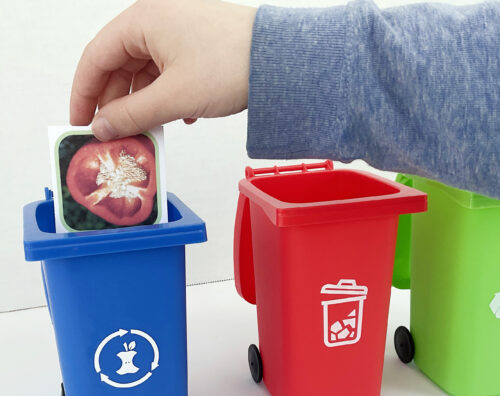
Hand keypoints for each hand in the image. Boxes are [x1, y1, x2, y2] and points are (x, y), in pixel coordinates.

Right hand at [70, 0, 255, 139]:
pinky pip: (171, 71)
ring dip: (145, 103)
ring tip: (148, 131)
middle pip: (121, 64)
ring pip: (148, 71)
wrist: (282, 61)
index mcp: (143, 20)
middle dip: (118, 103)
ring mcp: (180, 28)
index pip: (97, 57)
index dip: (84, 93)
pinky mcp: (200, 43)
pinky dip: (169, 96)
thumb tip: (102, 129)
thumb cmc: (230, 67)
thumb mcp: (174, 98)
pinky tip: (181, 118)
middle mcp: (157, 17)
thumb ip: (132, 115)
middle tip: (115, 135)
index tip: (80, 123)